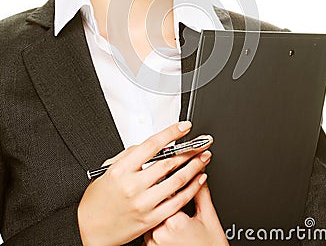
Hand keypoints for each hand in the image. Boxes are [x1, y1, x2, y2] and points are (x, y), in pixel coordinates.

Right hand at [77, 121, 211, 245]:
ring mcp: (144, 203)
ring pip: (177, 180)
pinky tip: (199, 179)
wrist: (90, 230)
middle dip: (190, 149)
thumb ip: (129, 155)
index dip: (172, 133)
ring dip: (195, 166)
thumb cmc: (97, 200)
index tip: (185, 127)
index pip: (152, 145)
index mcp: (122, 170)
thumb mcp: (108, 170)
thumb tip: (151, 145)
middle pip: (169, 162)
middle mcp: (133, 186)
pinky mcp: (151, 218)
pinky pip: (177, 201)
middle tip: (203, 142)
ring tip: (204, 157)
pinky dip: (192, 188)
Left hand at [143, 180, 228, 245]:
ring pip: (151, 215)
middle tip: (174, 199)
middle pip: (156, 202)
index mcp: (174, 221)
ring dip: (158, 211)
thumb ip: (201, 192)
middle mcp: (159, 233)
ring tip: (173, 219)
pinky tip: (167, 229)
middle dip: (164, 196)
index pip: (167, 189)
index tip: (176, 179)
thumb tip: (198, 171)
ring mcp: (152, 243)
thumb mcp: (208, 218)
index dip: (172, 182)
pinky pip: (148, 230)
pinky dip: (156, 226)